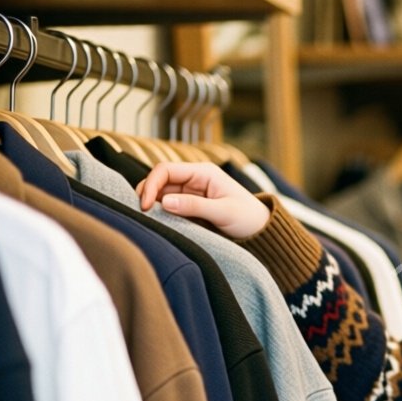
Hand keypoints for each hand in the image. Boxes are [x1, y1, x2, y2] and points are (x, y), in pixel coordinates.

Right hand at [136, 161, 270, 239]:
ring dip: (152, 205)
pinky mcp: (190, 206)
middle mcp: (193, 179)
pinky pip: (168, 207)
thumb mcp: (223, 212)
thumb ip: (194, 207)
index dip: (150, 185)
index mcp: (202, 172)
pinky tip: (156, 223)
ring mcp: (190, 193)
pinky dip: (160, 214)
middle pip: (159, 181)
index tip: (145, 206)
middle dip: (146, 194)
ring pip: (161, 195)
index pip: (166, 170)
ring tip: (146, 221)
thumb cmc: (247, 217)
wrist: (261, 230)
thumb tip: (164, 203)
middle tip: (140, 215)